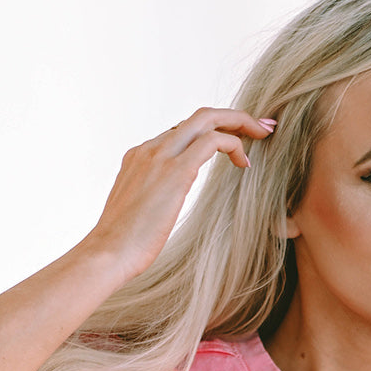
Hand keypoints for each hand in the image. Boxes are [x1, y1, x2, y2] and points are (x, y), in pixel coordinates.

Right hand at [80, 108, 275, 286]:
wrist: (107, 253)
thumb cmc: (122, 247)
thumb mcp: (138, 215)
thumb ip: (152, 202)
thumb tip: (162, 211)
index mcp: (139, 157)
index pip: (182, 133)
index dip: (211, 134)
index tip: (233, 143)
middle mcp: (150, 149)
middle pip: (198, 117)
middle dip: (234, 117)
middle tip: (260, 127)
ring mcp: (160, 156)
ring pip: (208, 119)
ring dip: (240, 124)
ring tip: (263, 136)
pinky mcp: (175, 171)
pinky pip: (213, 141)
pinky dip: (234, 146)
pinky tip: (245, 165)